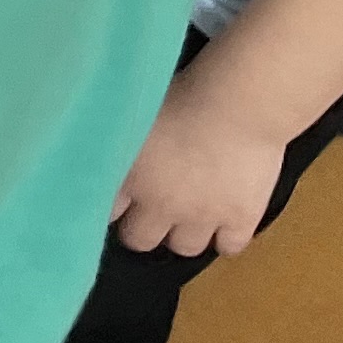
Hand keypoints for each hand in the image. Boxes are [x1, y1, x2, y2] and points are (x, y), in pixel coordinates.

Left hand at [112, 71, 293, 256]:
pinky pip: (229, 247)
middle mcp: (160, 205)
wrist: (237, 105)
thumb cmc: (180, 93)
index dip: (111, 206)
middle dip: (142, 227)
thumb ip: (117, 140)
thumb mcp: (133, 112)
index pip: (105, 212)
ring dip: (182, 234)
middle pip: (140, 240)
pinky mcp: (241, 220)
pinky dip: (225, 237)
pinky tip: (223, 220)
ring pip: (184, 248)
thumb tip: (101, 148)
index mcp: (129, 177)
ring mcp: (202, 217)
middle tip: (151, 210)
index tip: (117, 198)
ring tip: (187, 214)